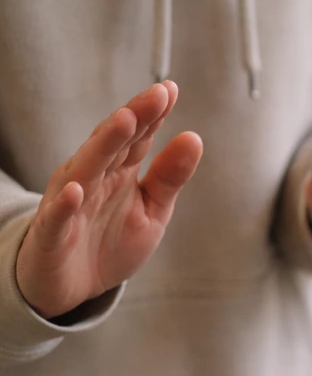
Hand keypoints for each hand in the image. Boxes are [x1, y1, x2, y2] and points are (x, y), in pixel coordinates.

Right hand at [15, 82, 202, 319]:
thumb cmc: (111, 241)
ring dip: (103, 145)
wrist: (74, 287)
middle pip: (113, 144)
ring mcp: (70, 204)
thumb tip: (194, 137)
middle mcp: (93, 179)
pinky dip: (66, 204)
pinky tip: (77, 190)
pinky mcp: (53, 234)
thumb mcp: (152, 210)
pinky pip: (58, 217)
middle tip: (156, 94)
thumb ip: (170, 177)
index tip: (171, 89)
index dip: (153, 114)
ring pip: (86, 169)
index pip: (137, 136)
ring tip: (124, 121)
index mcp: (119, 171)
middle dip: (134, 118)